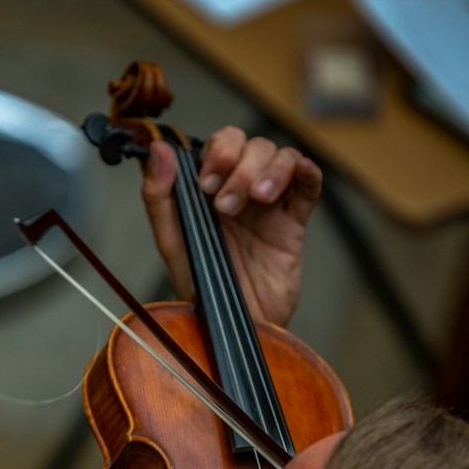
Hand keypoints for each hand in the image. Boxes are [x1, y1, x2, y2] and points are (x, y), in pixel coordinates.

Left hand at [141, 127, 322, 328]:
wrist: (232, 324)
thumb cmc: (200, 286)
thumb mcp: (172, 240)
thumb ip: (159, 195)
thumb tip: (158, 149)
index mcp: (212, 188)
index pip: (223, 143)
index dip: (219, 151)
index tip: (206, 181)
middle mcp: (242, 189)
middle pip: (254, 145)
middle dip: (241, 166)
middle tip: (226, 203)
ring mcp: (270, 204)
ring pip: (283, 158)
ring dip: (270, 171)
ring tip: (257, 201)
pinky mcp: (294, 223)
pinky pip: (310, 187)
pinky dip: (309, 172)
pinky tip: (302, 172)